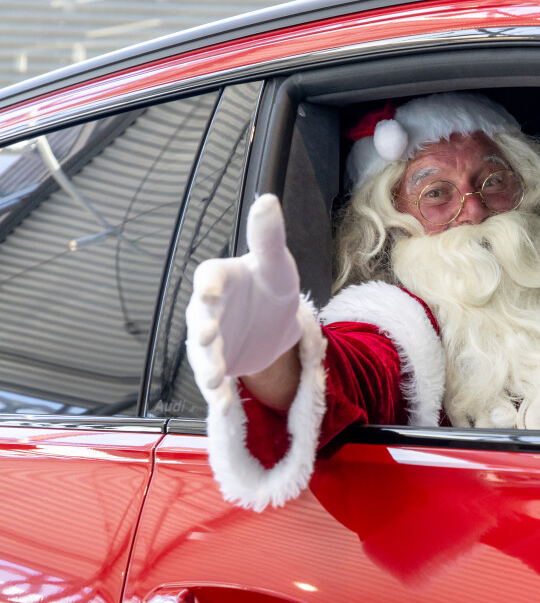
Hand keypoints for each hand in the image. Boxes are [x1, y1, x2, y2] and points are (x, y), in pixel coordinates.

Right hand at [186, 194, 301, 413]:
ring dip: (207, 365)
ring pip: (203, 353)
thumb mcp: (277, 263)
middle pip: (200, 318)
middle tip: (210, 336)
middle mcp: (208, 308)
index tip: (210, 290)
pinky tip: (224, 403)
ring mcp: (211, 339)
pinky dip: (217, 393)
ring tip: (215, 378)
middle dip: (204, 328)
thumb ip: (269, 236)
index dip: (208, 284)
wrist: (276, 323)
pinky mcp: (219, 364)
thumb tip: (268, 199)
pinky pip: (213, 379)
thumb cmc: (272, 285)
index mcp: (220, 278)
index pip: (208, 277)